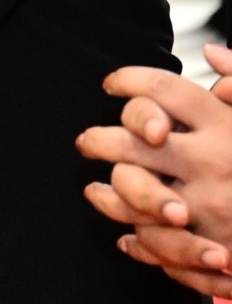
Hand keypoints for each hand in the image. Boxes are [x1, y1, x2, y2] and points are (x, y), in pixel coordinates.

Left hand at [79, 50, 231, 293]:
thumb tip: (210, 53)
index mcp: (229, 127)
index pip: (163, 90)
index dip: (129, 80)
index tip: (111, 84)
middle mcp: (216, 163)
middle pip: (131, 143)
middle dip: (99, 140)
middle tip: (86, 141)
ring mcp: (212, 209)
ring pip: (134, 195)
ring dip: (107, 194)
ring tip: (95, 189)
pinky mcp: (215, 250)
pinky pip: (157, 243)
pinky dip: (138, 241)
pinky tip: (127, 234)